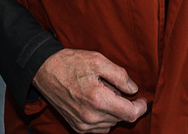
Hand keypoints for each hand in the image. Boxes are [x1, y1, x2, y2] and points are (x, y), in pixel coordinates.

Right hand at [32, 49, 147, 133]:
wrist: (44, 71)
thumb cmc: (70, 63)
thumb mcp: (98, 60)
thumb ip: (120, 75)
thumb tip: (133, 89)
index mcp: (98, 99)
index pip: (130, 114)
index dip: (140, 107)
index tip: (142, 100)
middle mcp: (91, 116)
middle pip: (121, 118)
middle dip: (123, 103)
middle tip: (112, 86)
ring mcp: (83, 124)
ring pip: (111, 123)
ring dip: (112, 110)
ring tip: (101, 92)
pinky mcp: (77, 127)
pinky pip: (99, 128)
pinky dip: (103, 117)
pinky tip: (95, 102)